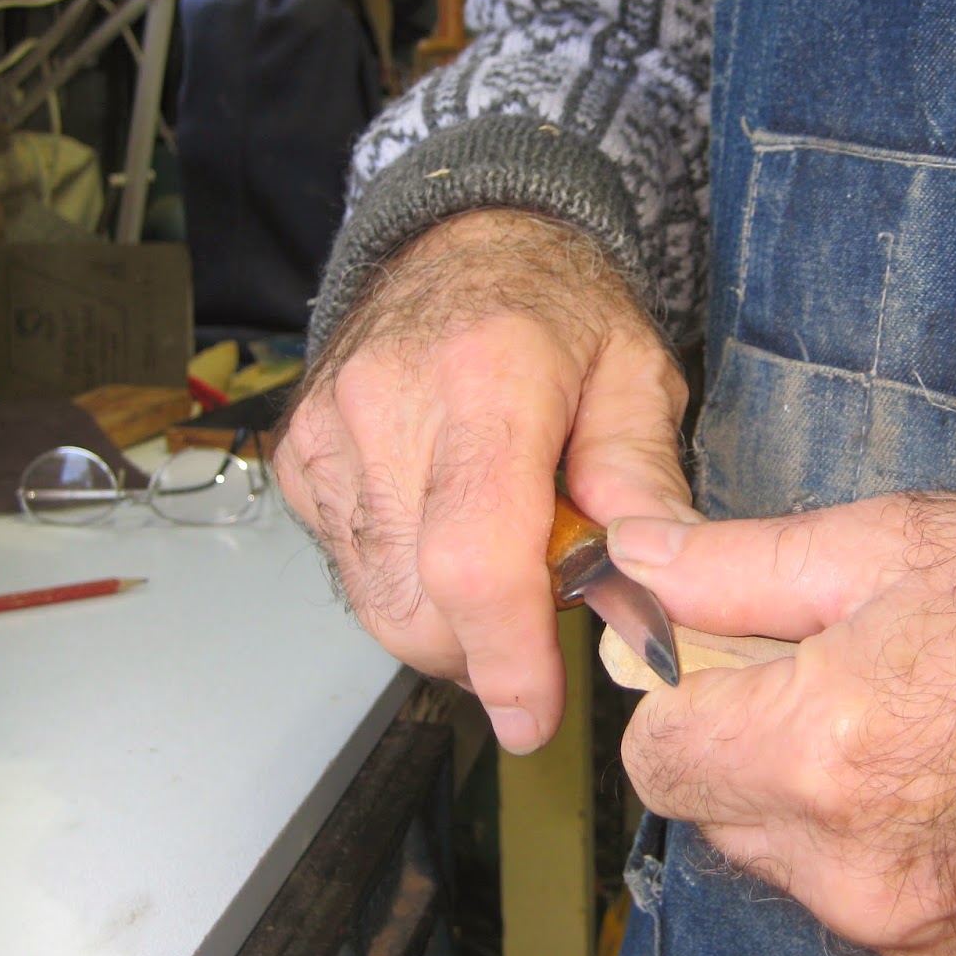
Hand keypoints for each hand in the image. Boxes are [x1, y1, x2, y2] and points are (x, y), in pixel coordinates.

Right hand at [275, 210, 690, 752]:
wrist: (462, 242)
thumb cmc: (556, 309)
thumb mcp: (635, 375)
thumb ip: (643, 480)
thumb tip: (655, 581)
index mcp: (489, 375)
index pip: (475, 556)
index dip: (505, 656)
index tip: (533, 714)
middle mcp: (389, 401)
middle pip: (416, 602)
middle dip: (485, 650)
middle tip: (542, 609)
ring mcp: (330, 431)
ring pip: (377, 602)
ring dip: (447, 620)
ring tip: (498, 555)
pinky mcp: (299, 457)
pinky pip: (350, 569)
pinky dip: (404, 583)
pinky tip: (445, 530)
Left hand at [609, 494, 955, 955]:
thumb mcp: (897, 543)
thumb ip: (740, 569)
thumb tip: (638, 564)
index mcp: (820, 750)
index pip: (657, 758)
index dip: (686, 699)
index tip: (735, 664)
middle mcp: (853, 868)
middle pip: (720, 817)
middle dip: (751, 750)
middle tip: (841, 682)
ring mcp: (914, 933)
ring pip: (794, 871)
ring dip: (819, 812)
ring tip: (915, 734)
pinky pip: (875, 919)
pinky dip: (889, 865)